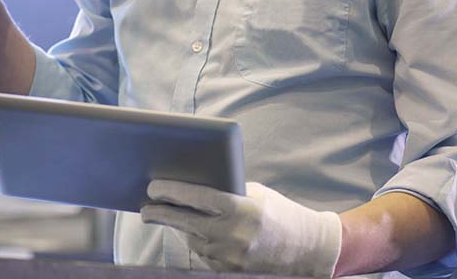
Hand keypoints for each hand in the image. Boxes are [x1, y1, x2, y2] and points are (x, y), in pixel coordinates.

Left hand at [140, 180, 341, 277]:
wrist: (311, 251)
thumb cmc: (281, 214)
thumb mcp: (255, 194)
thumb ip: (225, 191)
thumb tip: (189, 186)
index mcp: (240, 209)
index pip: (195, 197)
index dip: (170, 191)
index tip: (152, 187)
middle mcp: (233, 235)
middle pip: (184, 222)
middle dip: (160, 213)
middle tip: (145, 207)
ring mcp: (231, 258)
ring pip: (191, 240)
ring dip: (176, 228)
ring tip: (161, 216)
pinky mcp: (230, 272)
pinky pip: (203, 255)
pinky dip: (195, 243)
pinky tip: (188, 233)